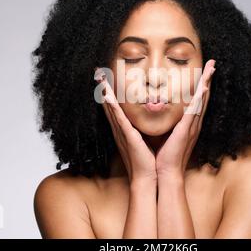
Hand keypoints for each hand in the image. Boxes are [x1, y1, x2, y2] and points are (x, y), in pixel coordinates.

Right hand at [95, 68, 156, 182]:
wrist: (149, 177)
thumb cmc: (149, 160)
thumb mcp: (146, 140)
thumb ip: (145, 128)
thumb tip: (151, 117)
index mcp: (125, 129)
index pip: (116, 107)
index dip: (111, 93)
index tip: (107, 79)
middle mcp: (120, 129)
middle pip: (110, 105)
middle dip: (104, 88)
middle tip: (98, 72)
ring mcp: (122, 132)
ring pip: (111, 108)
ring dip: (105, 92)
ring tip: (100, 77)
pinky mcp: (127, 136)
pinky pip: (118, 118)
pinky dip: (111, 106)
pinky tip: (107, 95)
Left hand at [155, 59, 215, 177]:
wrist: (165, 172)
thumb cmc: (164, 155)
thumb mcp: (166, 135)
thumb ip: (167, 123)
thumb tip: (157, 111)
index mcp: (188, 124)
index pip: (197, 101)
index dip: (202, 85)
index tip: (204, 72)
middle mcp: (193, 123)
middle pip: (204, 97)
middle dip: (208, 79)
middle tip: (213, 64)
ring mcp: (192, 126)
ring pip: (202, 100)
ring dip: (207, 83)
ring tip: (212, 69)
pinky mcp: (186, 130)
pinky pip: (194, 111)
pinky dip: (200, 99)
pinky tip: (204, 87)